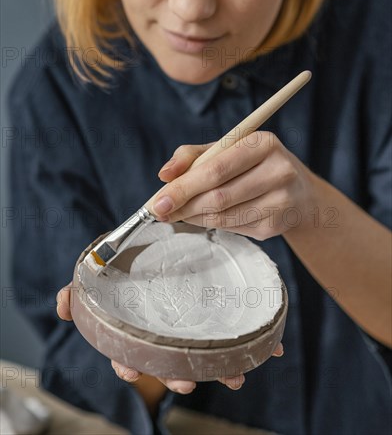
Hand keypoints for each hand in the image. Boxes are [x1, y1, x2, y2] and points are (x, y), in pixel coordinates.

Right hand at [56, 283, 283, 393]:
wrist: (166, 239)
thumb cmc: (130, 263)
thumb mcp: (104, 271)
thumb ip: (82, 287)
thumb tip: (63, 304)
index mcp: (138, 325)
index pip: (129, 352)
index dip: (129, 365)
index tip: (133, 371)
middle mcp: (164, 330)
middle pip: (167, 361)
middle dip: (176, 375)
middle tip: (185, 382)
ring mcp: (191, 324)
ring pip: (203, 353)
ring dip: (218, 369)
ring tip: (234, 376)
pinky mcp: (216, 313)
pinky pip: (235, 332)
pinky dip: (253, 344)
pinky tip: (271, 348)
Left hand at [153, 132, 316, 239]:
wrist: (300, 193)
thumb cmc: (254, 165)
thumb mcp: (227, 149)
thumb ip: (193, 156)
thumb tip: (165, 175)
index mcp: (263, 143)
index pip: (217, 168)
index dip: (184, 187)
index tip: (158, 199)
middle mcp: (278, 171)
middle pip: (219, 196)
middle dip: (183, 206)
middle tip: (160, 211)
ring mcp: (280, 201)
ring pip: (224, 216)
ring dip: (193, 217)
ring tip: (177, 213)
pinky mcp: (276, 225)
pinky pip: (233, 228)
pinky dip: (211, 224)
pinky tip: (202, 217)